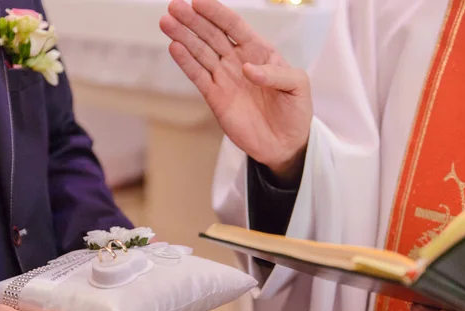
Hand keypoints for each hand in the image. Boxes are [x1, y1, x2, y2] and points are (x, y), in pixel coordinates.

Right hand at [160, 0, 312, 182]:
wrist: (285, 143)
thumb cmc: (295, 110)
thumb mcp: (298, 85)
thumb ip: (276, 74)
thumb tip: (247, 69)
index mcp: (259, 51)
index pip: (234, 26)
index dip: (217, 13)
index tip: (198, 2)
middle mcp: (238, 61)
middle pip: (211, 35)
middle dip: (193, 20)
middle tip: (174, 7)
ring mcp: (224, 78)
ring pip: (200, 52)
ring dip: (183, 37)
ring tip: (166, 22)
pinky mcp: (215, 97)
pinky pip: (198, 76)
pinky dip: (186, 63)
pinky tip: (174, 48)